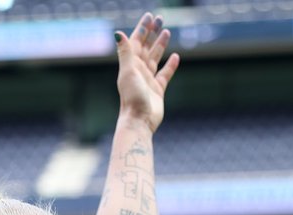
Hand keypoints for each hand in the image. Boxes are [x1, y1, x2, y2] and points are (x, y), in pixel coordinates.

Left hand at [115, 11, 179, 132]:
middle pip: (146, 47)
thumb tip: (117, 33)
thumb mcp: (128, 71)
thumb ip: (125, 52)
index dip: (142, 28)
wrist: (139, 121)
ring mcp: (148, 80)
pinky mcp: (158, 90)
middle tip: (160, 18)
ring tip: (166, 32)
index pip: (136, 41)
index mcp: (130, 65)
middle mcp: (138, 71)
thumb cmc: (132, 98)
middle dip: (152, 32)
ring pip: (155, 58)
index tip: (150, 16)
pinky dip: (170, 65)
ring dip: (160, 45)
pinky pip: (164, 74)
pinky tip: (175, 56)